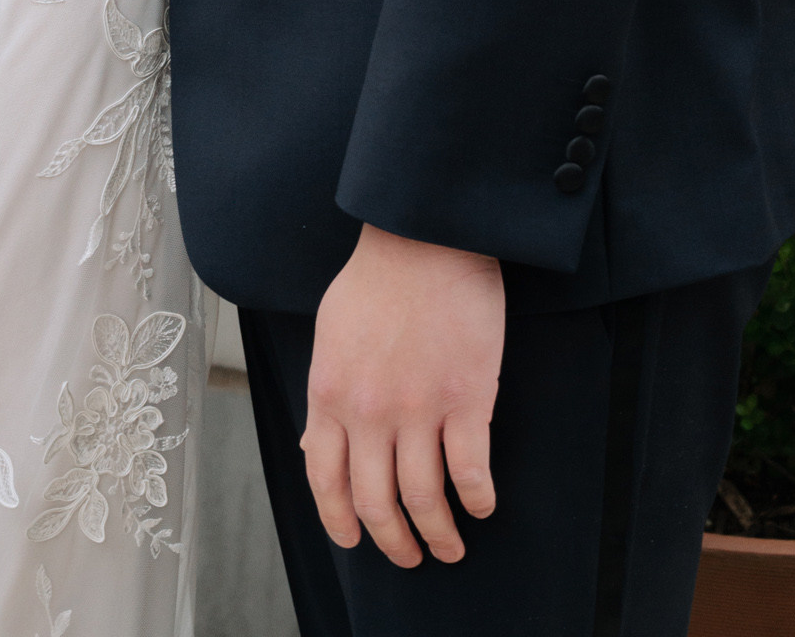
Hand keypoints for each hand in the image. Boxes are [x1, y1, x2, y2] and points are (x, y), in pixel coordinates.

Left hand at [302, 224, 502, 567]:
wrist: (424, 238)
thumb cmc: (377, 278)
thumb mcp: (330, 334)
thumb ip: (326, 393)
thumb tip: (313, 443)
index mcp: (330, 392)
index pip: (325, 479)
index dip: (340, 520)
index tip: (355, 541)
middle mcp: (369, 410)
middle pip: (376, 502)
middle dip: (393, 542)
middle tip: (409, 556)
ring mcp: (419, 407)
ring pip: (424, 498)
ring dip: (438, 535)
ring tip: (449, 547)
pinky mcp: (467, 399)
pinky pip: (471, 471)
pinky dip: (476, 501)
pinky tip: (481, 507)